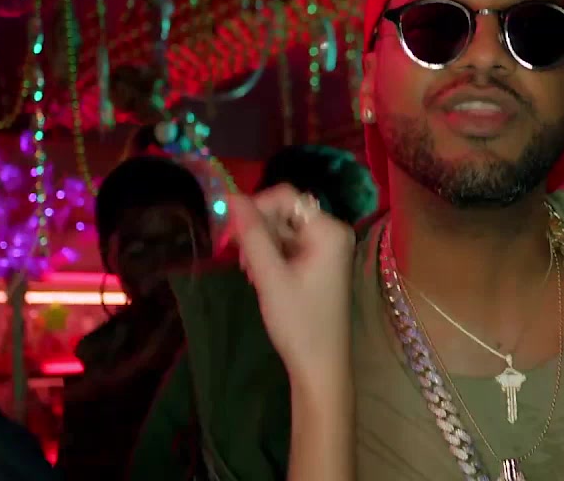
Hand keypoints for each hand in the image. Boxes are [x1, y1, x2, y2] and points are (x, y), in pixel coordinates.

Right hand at [228, 184, 355, 380]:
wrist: (320, 365)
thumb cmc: (298, 322)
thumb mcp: (270, 276)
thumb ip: (252, 235)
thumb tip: (232, 197)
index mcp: (329, 230)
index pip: (286, 197)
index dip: (255, 207)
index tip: (230, 230)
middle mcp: (332, 232)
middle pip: (284, 212)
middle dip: (258, 230)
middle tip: (241, 260)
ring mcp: (327, 248)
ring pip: (283, 229)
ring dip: (261, 245)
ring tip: (252, 274)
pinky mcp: (319, 262)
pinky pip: (289, 245)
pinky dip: (271, 255)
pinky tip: (260, 277)